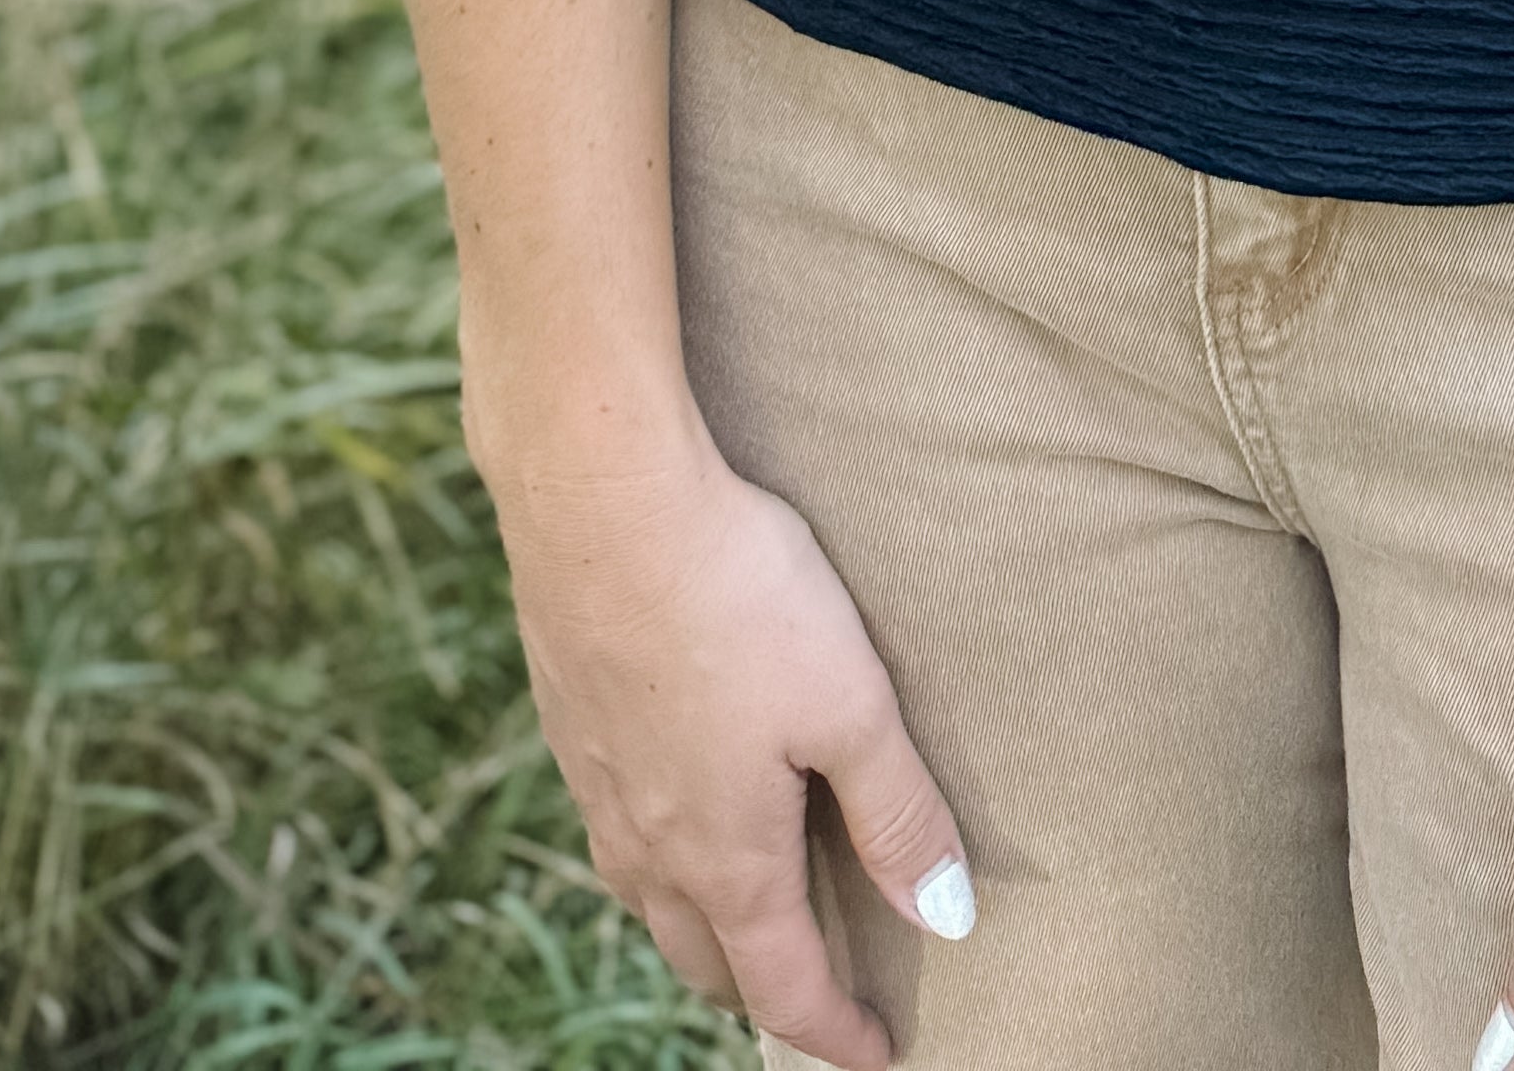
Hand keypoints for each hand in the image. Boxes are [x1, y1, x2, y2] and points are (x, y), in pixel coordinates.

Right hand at [485, 416, 971, 1069]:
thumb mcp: (850, 704)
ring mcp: (596, 787)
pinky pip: (615, 827)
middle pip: (706, 958)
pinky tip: (675, 803)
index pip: (783, 988)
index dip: (835, 1034)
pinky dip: (658, 853)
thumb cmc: (738, 596)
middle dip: (761, 990)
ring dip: (702, 925)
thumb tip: (944, 920)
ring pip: (650, 897)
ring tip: (746, 912)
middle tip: (812, 995)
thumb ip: (899, 814)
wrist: (598, 499)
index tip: (876, 1057)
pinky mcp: (569, 720)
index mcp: (725, 857)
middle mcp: (648, 844)